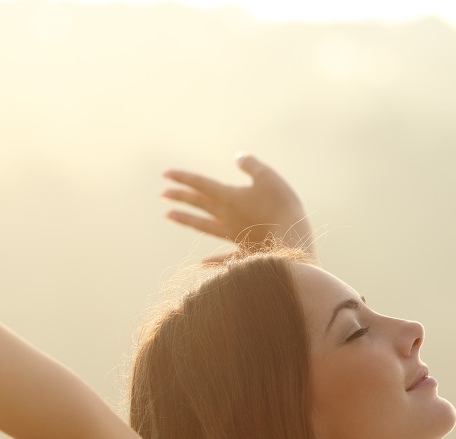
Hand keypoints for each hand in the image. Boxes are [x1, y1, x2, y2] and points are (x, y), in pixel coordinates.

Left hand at [161, 153, 313, 263]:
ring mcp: (232, 235)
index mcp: (229, 197)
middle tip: (163, 194)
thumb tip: (238, 157)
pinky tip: (201, 263)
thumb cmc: (281, 206)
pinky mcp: (244, 251)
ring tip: (168, 216)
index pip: (201, 184)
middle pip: (198, 204)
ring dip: (185, 220)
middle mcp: (226, 216)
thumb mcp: (268, 177)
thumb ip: (251, 166)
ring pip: (203, 225)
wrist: (292, 242)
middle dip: (180, 197)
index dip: (183, 177)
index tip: (165, 174)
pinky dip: (213, 260)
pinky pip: (224, 256)